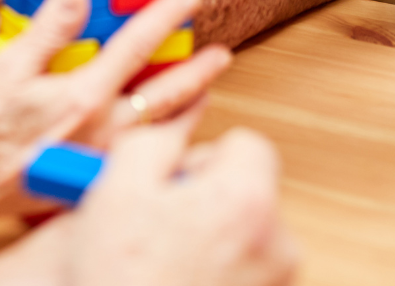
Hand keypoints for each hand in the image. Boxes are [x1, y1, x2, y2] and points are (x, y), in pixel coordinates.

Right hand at [0, 0, 230, 223]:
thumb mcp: (10, 65)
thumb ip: (50, 28)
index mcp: (85, 95)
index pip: (137, 46)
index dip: (165, 16)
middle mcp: (104, 129)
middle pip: (168, 96)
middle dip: (199, 72)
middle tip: (222, 54)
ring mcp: (103, 157)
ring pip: (163, 131)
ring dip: (188, 108)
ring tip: (205, 91)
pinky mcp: (96, 177)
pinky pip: (144, 157)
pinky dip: (165, 140)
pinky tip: (167, 131)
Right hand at [65, 115, 298, 285]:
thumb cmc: (118, 278)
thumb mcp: (117, 186)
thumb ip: (156, 138)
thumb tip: (177, 125)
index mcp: (249, 199)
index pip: (246, 144)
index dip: (202, 158)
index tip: (170, 182)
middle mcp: (277, 243)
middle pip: (245, 191)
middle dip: (203, 199)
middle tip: (156, 223)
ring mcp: (274, 283)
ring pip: (241, 235)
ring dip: (206, 238)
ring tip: (159, 260)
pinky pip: (241, 272)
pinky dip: (212, 273)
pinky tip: (172, 280)